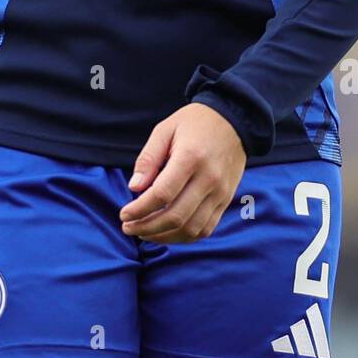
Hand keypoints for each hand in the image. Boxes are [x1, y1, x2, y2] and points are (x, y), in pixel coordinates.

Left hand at [119, 103, 246, 243]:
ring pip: (190, 229)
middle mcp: (209, 178)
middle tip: (128, 227)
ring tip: (144, 232)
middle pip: (175, 216)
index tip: (124, 214)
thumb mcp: (165, 130)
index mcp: (190, 157)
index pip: (162, 194)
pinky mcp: (226, 200)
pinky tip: (166, 232)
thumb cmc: (194, 123)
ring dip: (164, 236)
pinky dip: (183, 237)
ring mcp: (220, 192)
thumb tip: (134, 188)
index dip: (139, 209)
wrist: (233, 121)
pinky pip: (205, 229)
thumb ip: (148, 158)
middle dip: (147, 227)